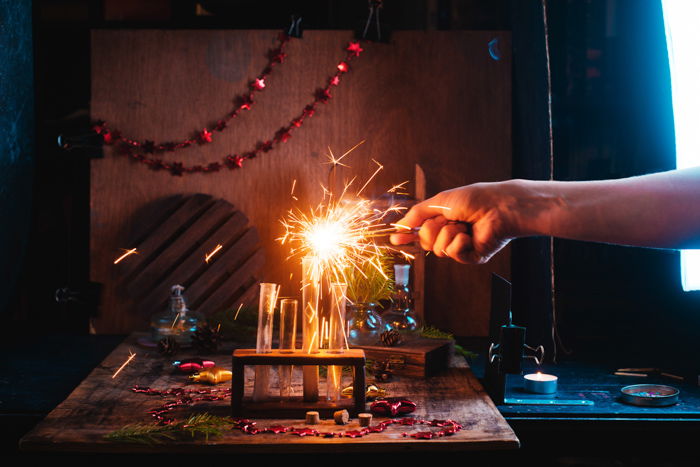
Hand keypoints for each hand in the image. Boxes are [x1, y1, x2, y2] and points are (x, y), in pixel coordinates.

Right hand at [390, 181, 518, 263]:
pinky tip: (469, 234)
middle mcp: (450, 235)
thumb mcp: (440, 202)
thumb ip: (418, 214)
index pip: (420, 232)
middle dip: (431, 229)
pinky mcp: (471, 257)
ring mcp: (460, 247)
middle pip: (425, 242)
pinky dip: (458, 242)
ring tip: (463, 224)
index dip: (407, 236)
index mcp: (443, 221)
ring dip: (448, 233)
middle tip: (447, 219)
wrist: (498, 206)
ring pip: (438, 249)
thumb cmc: (474, 199)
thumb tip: (399, 226)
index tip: (394, 240)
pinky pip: (452, 254)